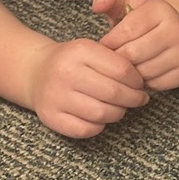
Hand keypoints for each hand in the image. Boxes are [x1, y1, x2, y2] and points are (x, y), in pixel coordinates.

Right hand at [27, 35, 149, 139]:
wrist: (35, 71)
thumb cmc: (71, 62)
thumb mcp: (91, 50)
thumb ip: (115, 62)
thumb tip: (143, 83)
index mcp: (79, 51)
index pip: (121, 70)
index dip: (137, 80)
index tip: (140, 84)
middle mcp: (65, 73)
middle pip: (114, 93)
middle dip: (133, 99)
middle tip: (138, 99)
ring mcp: (56, 96)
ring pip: (102, 114)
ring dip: (118, 113)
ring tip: (120, 107)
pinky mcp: (51, 117)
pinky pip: (86, 129)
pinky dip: (99, 126)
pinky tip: (101, 117)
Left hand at [92, 0, 178, 90]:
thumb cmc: (146, 21)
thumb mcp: (127, 4)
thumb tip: (98, 4)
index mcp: (160, 10)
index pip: (126, 31)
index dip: (110, 41)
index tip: (106, 44)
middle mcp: (177, 29)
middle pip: (133, 54)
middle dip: (119, 58)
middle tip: (115, 57)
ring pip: (143, 72)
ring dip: (130, 72)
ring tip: (129, 63)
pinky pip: (154, 84)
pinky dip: (144, 81)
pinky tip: (144, 71)